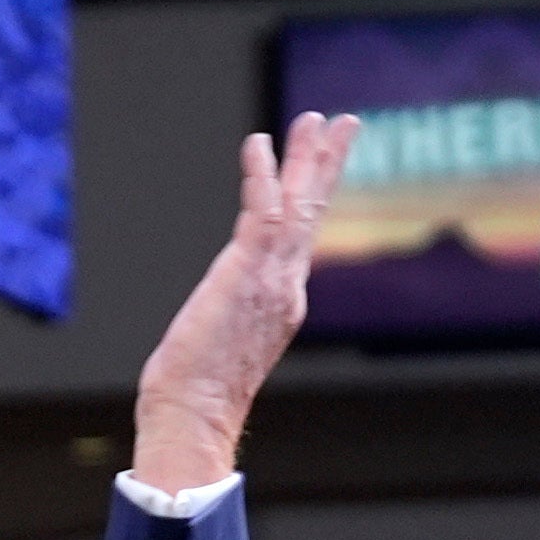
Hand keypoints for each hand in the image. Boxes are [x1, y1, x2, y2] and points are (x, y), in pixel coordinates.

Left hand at [129, 115, 358, 495]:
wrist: (196, 418)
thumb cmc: (196, 398)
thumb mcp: (224, 350)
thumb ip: (231, 324)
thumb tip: (217, 326)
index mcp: (283, 305)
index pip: (301, 240)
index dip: (310, 199)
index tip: (315, 168)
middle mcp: (287, 288)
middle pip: (314, 213)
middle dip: (326, 166)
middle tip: (343, 124)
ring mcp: (272, 279)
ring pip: (299, 204)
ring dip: (307, 158)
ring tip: (315, 121)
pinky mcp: (247, 271)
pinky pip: (262, 210)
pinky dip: (261, 173)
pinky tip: (259, 143)